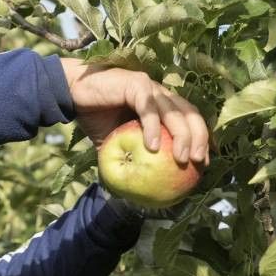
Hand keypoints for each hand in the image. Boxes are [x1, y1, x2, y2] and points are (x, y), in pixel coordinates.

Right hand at [59, 58, 209, 164]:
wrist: (72, 95)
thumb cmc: (96, 119)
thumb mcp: (117, 145)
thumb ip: (131, 160)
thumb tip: (139, 191)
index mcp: (162, 104)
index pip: (190, 119)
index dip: (202, 138)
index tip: (203, 162)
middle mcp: (160, 94)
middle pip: (190, 114)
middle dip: (199, 138)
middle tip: (198, 162)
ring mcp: (149, 87)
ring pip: (174, 111)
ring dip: (182, 136)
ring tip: (182, 159)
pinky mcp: (135, 84)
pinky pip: (148, 108)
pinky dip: (153, 127)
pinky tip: (153, 147)